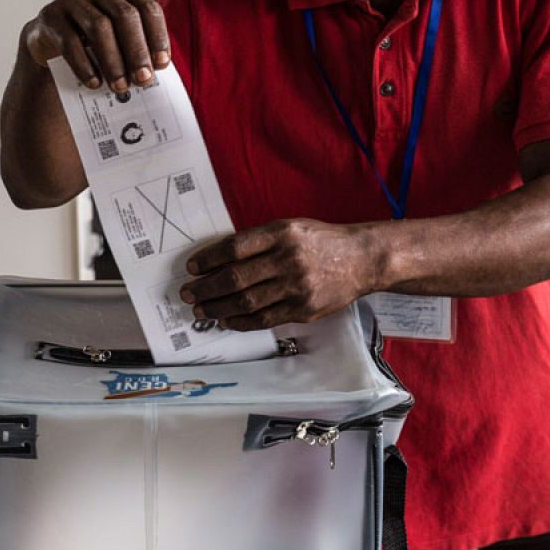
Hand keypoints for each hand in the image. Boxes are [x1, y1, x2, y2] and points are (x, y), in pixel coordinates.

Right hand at [23, 0, 169, 93]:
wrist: (50, 42)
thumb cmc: (92, 42)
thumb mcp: (117, 38)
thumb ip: (135, 48)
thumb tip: (151, 74)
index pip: (147, 8)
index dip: (157, 37)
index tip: (162, 64)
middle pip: (125, 16)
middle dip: (137, 51)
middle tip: (143, 80)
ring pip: (99, 27)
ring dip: (113, 61)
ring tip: (120, 87)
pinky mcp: (51, 15)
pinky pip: (70, 42)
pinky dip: (85, 66)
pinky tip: (94, 83)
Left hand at [180, 219, 383, 330]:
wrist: (362, 259)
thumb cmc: (321, 242)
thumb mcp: (292, 228)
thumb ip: (260, 241)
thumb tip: (220, 261)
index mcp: (282, 233)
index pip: (235, 247)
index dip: (209, 259)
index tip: (192, 268)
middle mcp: (288, 259)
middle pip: (236, 277)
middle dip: (206, 288)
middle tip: (187, 294)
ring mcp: (296, 286)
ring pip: (247, 301)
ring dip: (218, 308)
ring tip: (201, 310)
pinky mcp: (303, 309)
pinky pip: (265, 319)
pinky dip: (242, 321)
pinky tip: (226, 320)